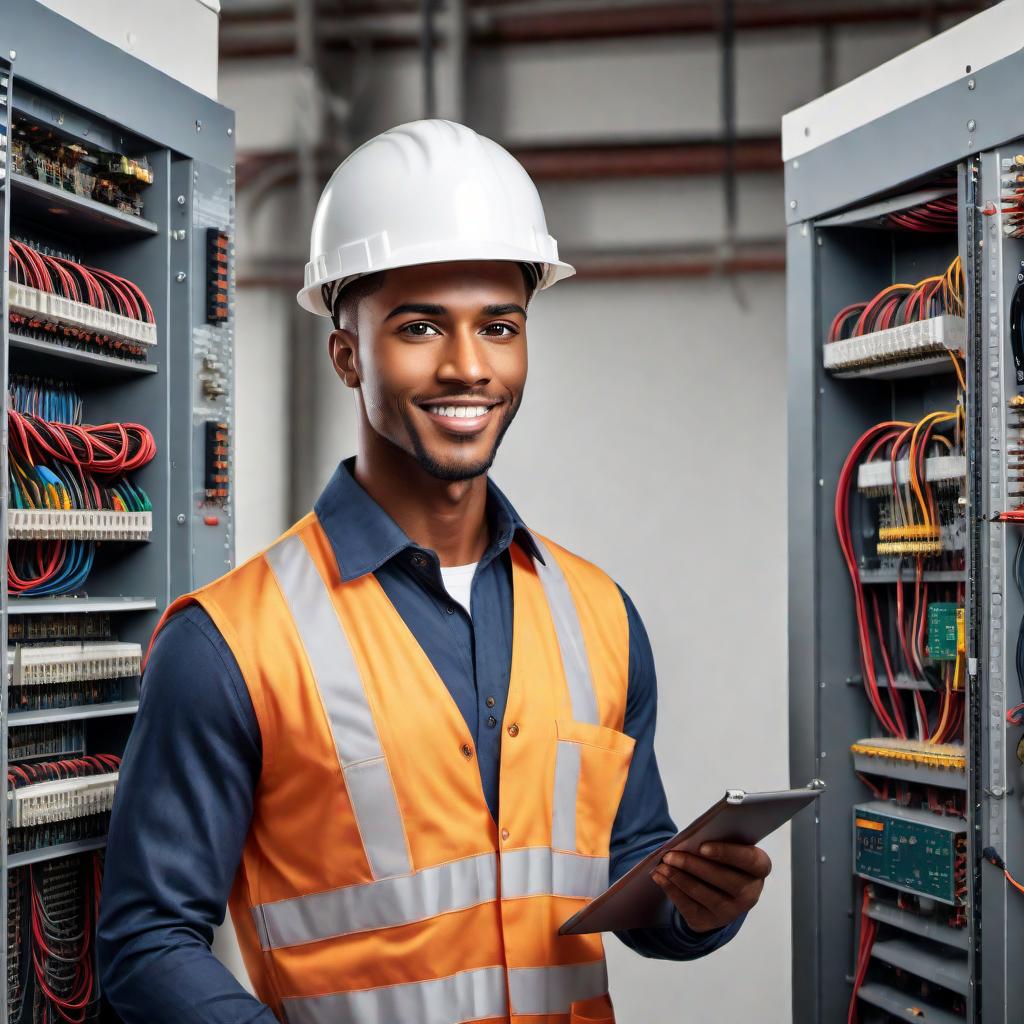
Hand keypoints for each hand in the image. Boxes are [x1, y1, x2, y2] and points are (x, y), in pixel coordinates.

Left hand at [650, 842, 771, 932]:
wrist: (718, 891)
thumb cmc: (722, 859)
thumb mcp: (726, 848)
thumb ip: (717, 841)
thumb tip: (691, 838)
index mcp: (759, 868)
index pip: (750, 860)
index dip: (727, 853)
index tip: (702, 846)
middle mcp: (750, 894)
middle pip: (724, 880)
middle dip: (693, 866)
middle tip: (670, 855)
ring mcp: (731, 912)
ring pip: (704, 894)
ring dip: (679, 878)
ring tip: (662, 865)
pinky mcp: (710, 921)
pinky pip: (690, 906)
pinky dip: (672, 890)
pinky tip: (660, 877)